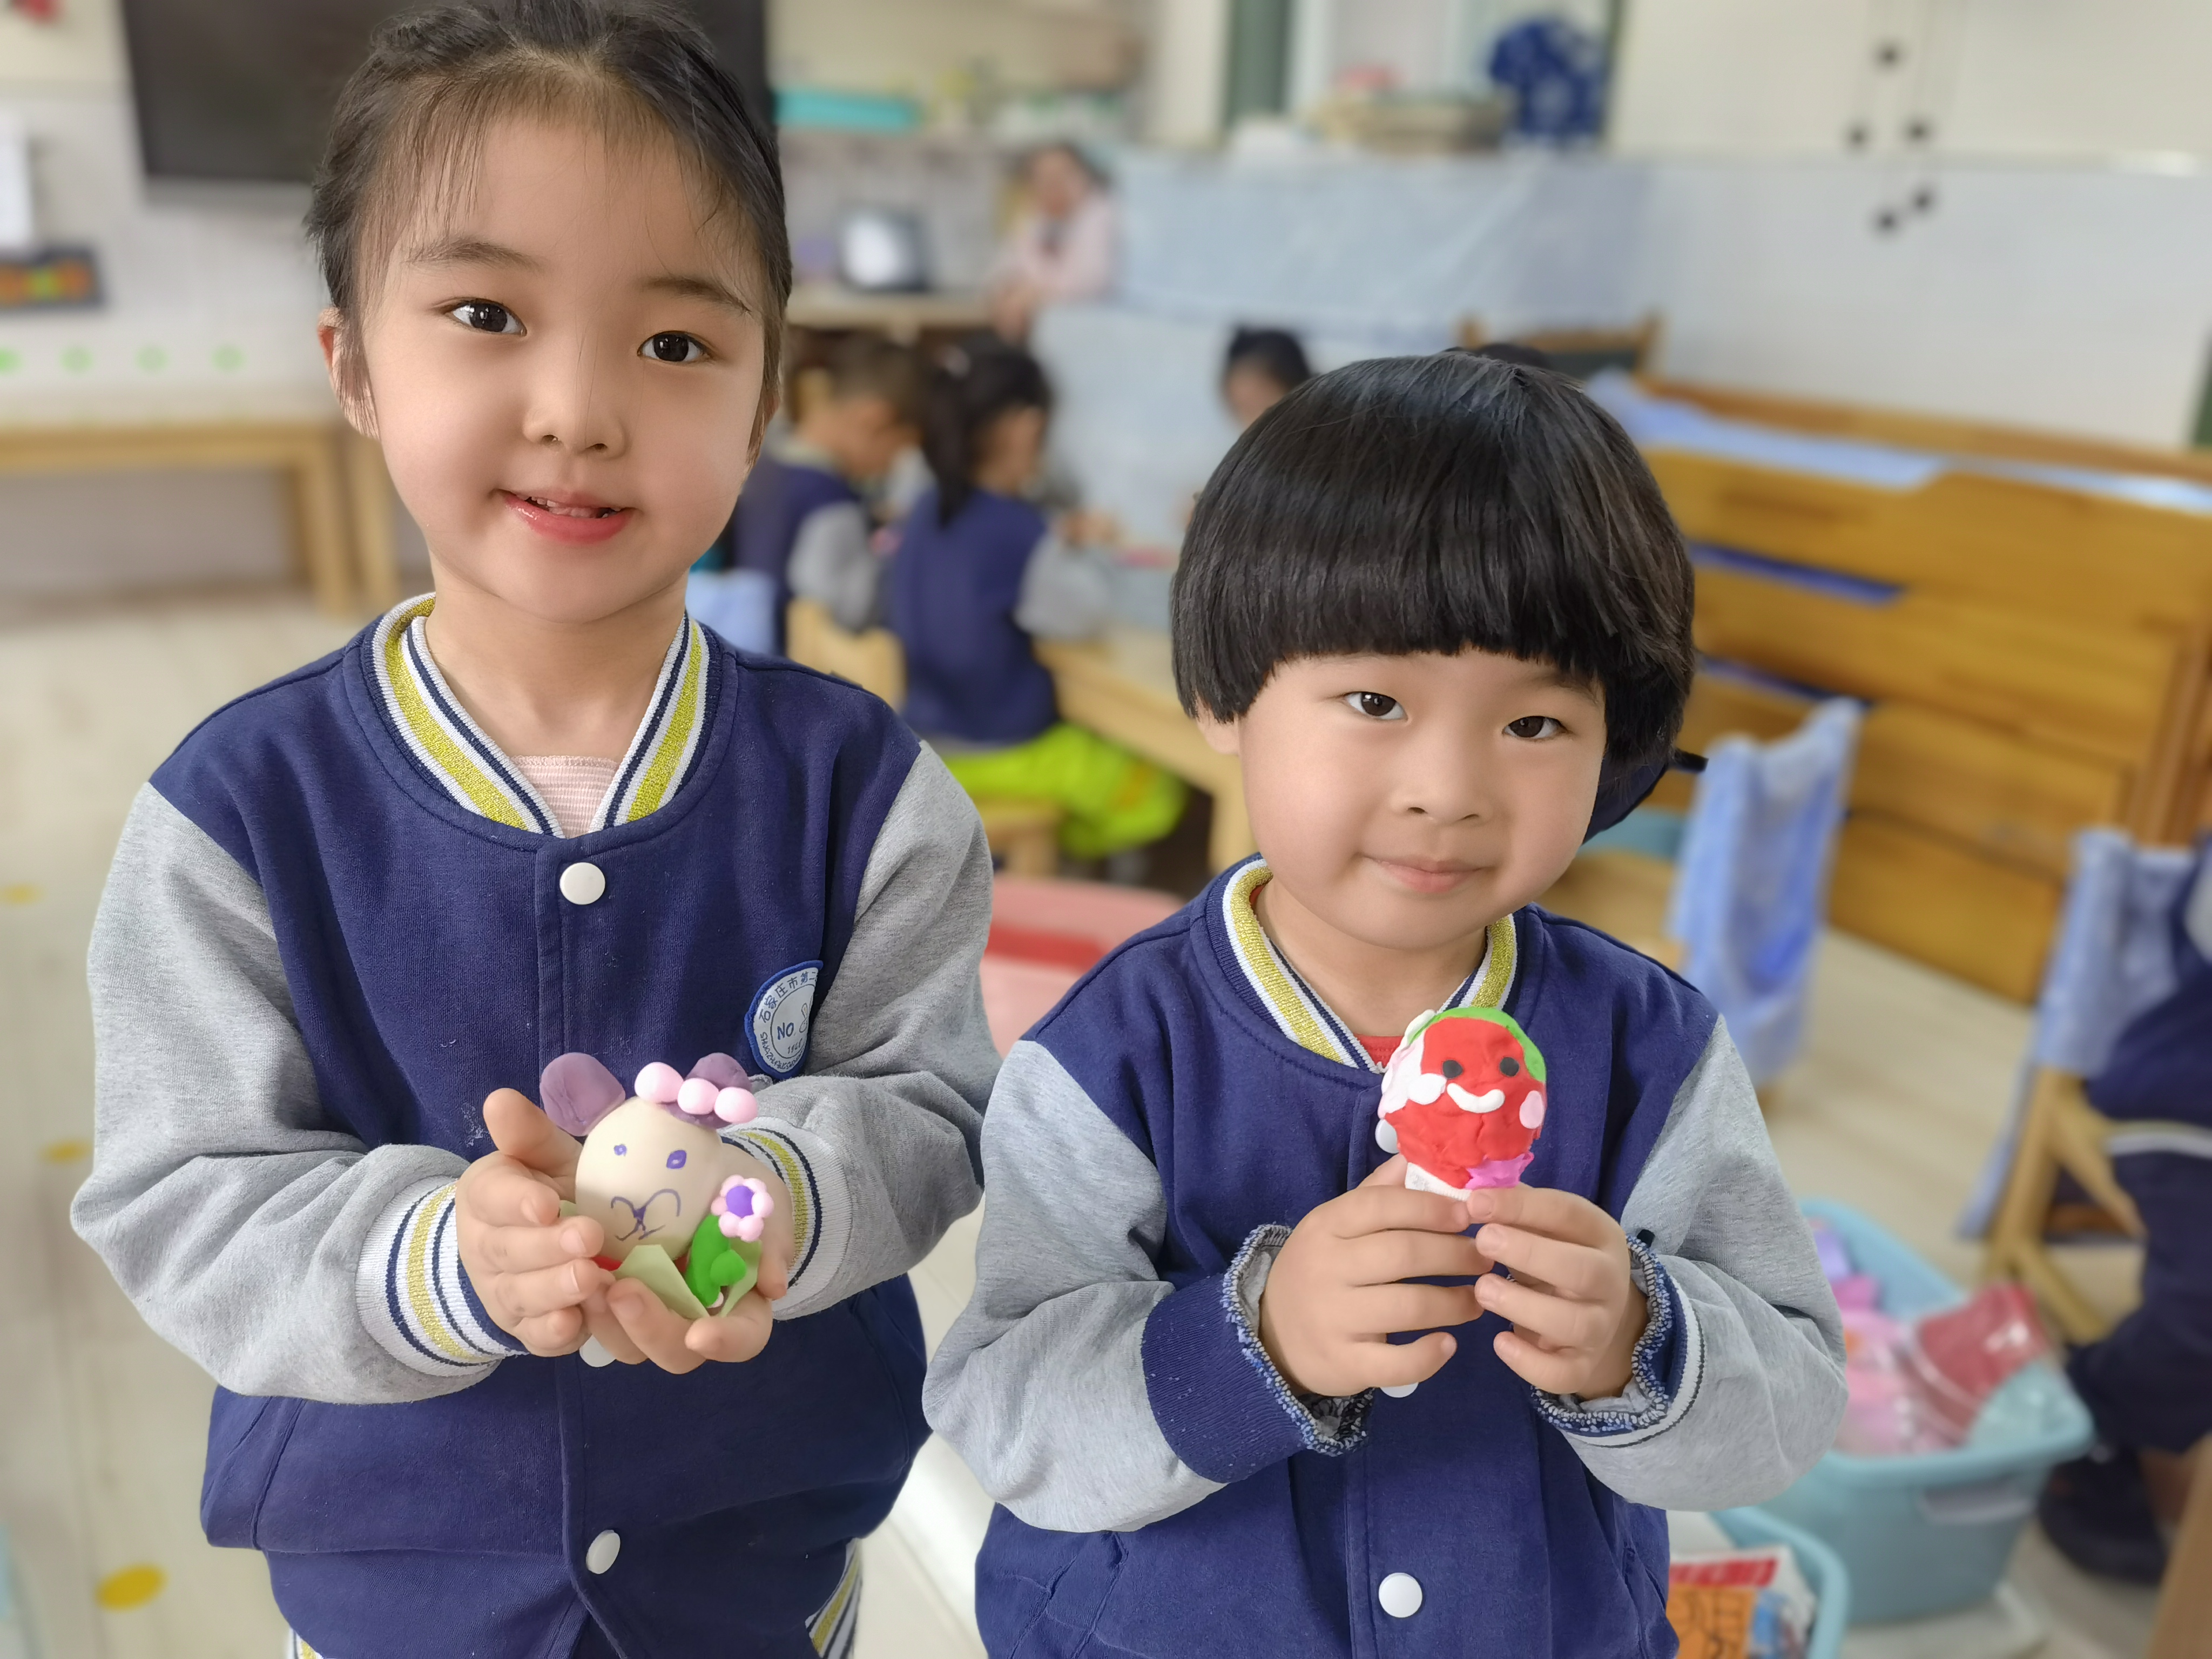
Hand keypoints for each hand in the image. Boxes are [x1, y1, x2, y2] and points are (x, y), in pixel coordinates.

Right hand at [454, 1088, 609, 1355]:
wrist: (534, 1248)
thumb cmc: (549, 1192)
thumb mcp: (541, 1158)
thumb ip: (526, 1134)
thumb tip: (500, 1099)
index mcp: (487, 1196)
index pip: (492, 1195)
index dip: (518, 1201)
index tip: (546, 1202)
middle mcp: (488, 1249)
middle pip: (510, 1252)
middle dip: (547, 1248)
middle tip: (588, 1238)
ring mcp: (507, 1295)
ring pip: (524, 1298)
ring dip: (556, 1290)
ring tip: (591, 1279)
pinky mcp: (529, 1330)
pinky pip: (538, 1338)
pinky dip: (556, 1334)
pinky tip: (578, 1324)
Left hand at [586, 1144, 794, 1373]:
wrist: (699, 1170)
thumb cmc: (741, 1190)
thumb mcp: (765, 1203)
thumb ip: (772, 1241)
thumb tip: (773, 1285)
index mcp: (742, 1306)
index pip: (743, 1338)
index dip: (726, 1342)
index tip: (699, 1334)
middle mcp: (697, 1321)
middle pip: (677, 1353)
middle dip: (650, 1328)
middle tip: (623, 1292)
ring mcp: (655, 1312)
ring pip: (631, 1345)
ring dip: (609, 1322)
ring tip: (590, 1282)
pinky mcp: (617, 1297)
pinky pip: (600, 1317)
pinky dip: (586, 1303)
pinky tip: (571, 1274)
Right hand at [1255, 1156, 1492, 1397]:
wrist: (1273, 1337)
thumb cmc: (1320, 1270)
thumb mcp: (1335, 1226)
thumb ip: (1376, 1194)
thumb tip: (1415, 1157)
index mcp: (1326, 1225)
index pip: (1383, 1206)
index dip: (1431, 1207)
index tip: (1469, 1214)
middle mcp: (1326, 1268)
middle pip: (1404, 1253)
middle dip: (1456, 1254)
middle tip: (1486, 1257)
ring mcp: (1333, 1318)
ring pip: (1409, 1306)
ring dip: (1455, 1302)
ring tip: (1479, 1299)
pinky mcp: (1344, 1363)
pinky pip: (1396, 1362)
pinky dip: (1430, 1355)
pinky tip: (1449, 1344)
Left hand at [1466, 1185, 1646, 1398]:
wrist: (1592, 1313)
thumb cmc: (1552, 1254)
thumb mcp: (1543, 1226)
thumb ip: (1515, 1205)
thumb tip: (1466, 1183)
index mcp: (1599, 1233)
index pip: (1567, 1213)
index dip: (1521, 1206)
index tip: (1475, 1202)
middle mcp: (1609, 1279)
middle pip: (1581, 1269)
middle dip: (1529, 1253)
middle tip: (1482, 1242)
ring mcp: (1600, 1325)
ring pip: (1573, 1323)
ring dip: (1523, 1306)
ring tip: (1482, 1290)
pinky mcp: (1582, 1364)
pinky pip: (1563, 1373)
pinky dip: (1530, 1363)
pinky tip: (1499, 1342)